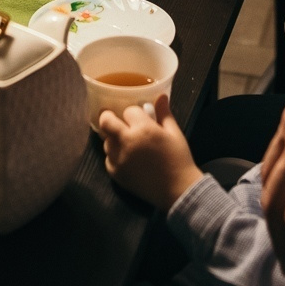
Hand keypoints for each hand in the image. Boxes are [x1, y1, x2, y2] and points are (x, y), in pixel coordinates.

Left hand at [96, 95, 204, 210]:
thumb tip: (161, 96)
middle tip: (115, 119)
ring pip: (106, 140)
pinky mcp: (115, 173)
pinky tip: (127, 158)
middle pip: (106, 121)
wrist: (177, 190)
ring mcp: (118, 158)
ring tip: (127, 142)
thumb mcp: (174, 133)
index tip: (140, 117)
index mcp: (143, 129)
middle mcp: (126, 142)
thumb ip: (164, 113)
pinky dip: (114, 155)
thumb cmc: (178, 159)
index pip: (129, 110)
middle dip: (109, 117)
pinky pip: (108, 158)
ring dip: (114, 138)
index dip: (135, 112)